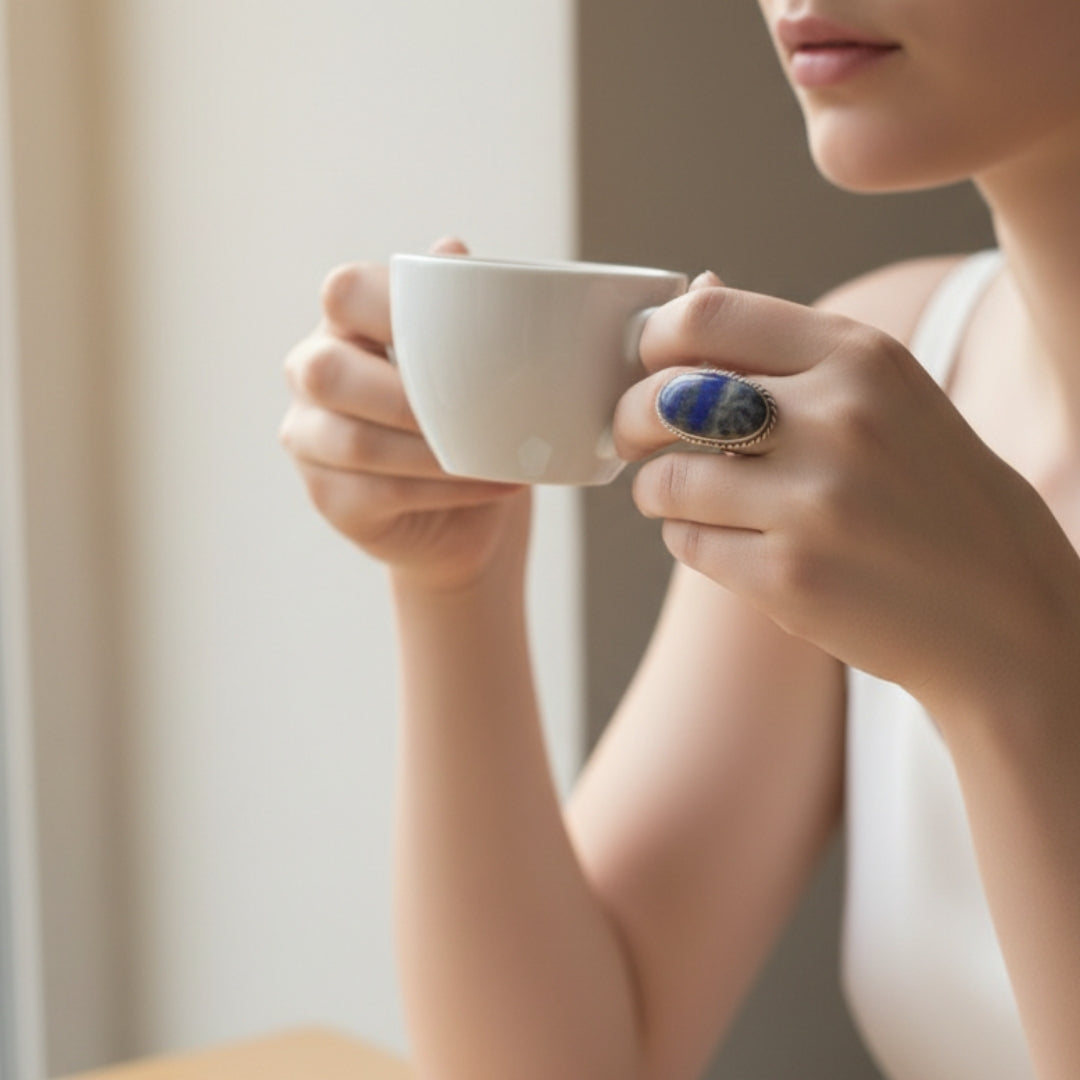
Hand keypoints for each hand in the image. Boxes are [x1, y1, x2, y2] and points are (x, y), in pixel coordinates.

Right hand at [280, 237, 529, 592]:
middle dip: (408, 397)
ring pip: (358, 442)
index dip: (393, 305)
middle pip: (328, 372)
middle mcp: (311, 373)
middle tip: (479, 411)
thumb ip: (459, 306)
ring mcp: (310, 439)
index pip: (344, 293)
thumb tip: (450, 248)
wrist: (473, 511)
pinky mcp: (328, 497)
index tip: (461, 335)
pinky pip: (381, 491)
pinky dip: (445, 489)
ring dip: (437, 452)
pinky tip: (490, 484)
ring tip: (498, 456)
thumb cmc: (469, 417)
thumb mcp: (474, 360)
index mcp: (345, 322)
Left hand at [613, 274, 1079, 714]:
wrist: (1005, 612)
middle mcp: (837, 419)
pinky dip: (689, 539)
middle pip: (665, 395)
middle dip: (628, 418)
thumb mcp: (887, 394)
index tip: (647, 368)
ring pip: (665, 479)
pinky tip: (728, 541)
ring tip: (687, 497)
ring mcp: (813, 502)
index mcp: (860, 356)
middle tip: (633, 438)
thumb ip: (789, 348)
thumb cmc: (932, 494)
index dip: (653, 341)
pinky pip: (685, 543)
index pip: (707, 315)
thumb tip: (697, 286)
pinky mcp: (788, 577)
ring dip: (658, 490)